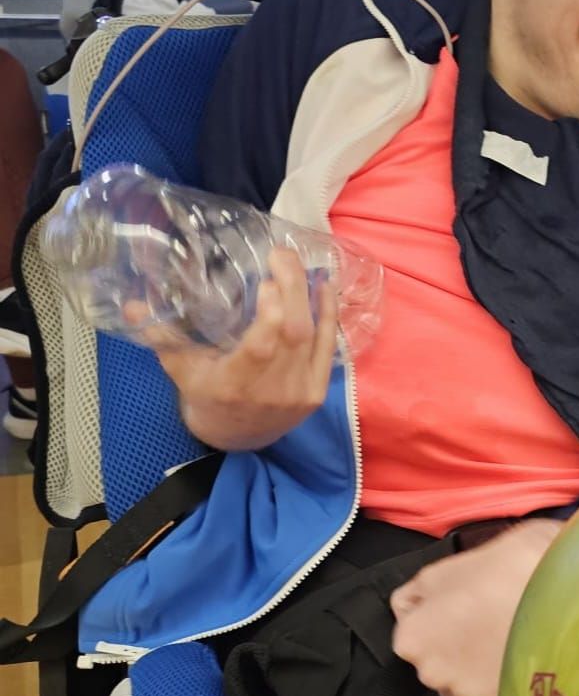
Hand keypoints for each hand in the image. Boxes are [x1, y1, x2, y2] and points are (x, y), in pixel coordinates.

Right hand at [131, 248, 337, 451]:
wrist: (237, 439)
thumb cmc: (205, 397)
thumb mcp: (179, 370)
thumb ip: (160, 336)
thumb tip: (132, 304)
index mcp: (234, 385)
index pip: (261, 348)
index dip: (271, 313)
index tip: (266, 280)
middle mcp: (271, 390)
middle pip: (292, 334)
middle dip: (292, 289)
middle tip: (280, 255)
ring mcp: (298, 392)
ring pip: (312, 337)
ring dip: (308, 295)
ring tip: (297, 263)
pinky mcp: (316, 392)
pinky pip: (328, 348)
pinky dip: (329, 315)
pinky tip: (324, 287)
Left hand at [390, 517, 562, 695]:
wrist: (559, 585)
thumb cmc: (503, 567)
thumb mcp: (444, 566)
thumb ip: (415, 594)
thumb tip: (409, 609)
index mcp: (410, 633)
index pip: (411, 626)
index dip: (436, 612)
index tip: (462, 599)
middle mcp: (427, 669)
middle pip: (432, 659)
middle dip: (452, 641)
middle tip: (487, 613)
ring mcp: (458, 691)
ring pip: (453, 683)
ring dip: (467, 669)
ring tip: (501, 638)